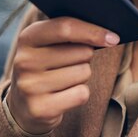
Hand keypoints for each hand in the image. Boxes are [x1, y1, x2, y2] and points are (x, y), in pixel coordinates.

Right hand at [6, 17, 119, 134]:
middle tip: (69, 64)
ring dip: (83, 76)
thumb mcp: (51, 44)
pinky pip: (81, 94)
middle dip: (85, 57)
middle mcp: (25, 61)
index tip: (113, 38)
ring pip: (84, 72)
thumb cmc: (49, 66)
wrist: (24, 106)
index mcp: (28, 37)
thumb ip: (72, 33)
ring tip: (64, 80)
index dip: (93, 31)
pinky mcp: (40, 109)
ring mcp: (30, 86)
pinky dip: (80, 94)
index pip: (65, 27)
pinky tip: (64, 96)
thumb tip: (110, 37)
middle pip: (82, 52)